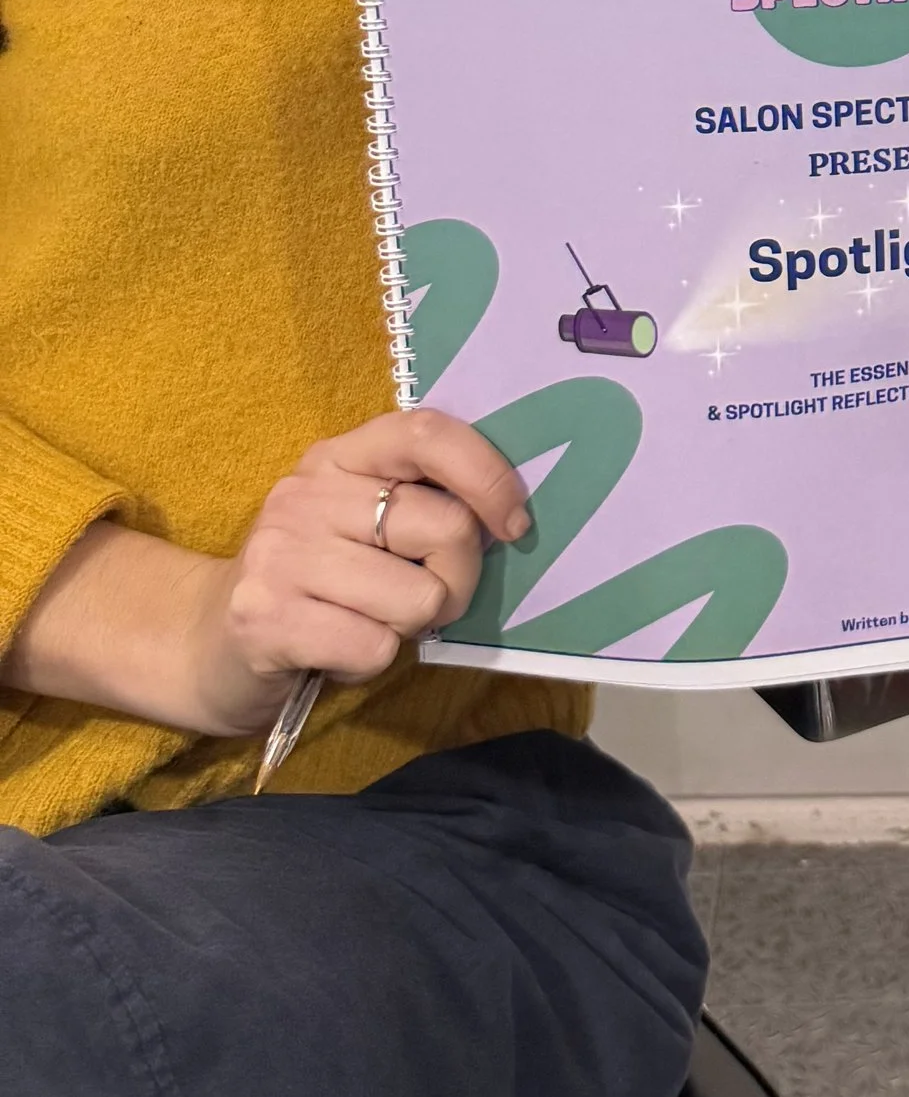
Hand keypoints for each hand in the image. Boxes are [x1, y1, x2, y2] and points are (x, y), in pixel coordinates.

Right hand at [191, 409, 531, 735]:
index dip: (487, 476)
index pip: (429, 433)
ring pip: (420, 598)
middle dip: (457, 582)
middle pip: (447, 529)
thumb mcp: (362, 526)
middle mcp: (306, 494)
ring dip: (409, 629)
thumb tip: (510, 518)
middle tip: (419, 603)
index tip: (513, 524)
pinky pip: (377, 647)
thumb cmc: (316, 586)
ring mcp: (281, 553)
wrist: (207, 645)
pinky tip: (334, 652)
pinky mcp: (265, 617)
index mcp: (339, 457)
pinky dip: (370, 663)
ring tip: (364, 625)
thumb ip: (422, 505)